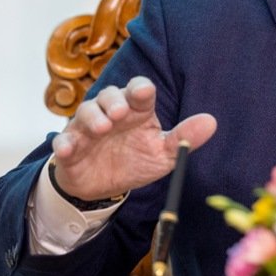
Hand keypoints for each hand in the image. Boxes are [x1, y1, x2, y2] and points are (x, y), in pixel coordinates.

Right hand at [50, 76, 216, 200]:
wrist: (105, 186)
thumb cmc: (137, 160)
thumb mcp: (164, 153)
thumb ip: (185, 138)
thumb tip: (212, 122)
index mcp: (137, 111)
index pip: (138, 90)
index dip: (140, 89)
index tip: (144, 92)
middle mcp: (111, 113)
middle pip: (109, 95)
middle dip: (113, 101)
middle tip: (120, 112)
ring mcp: (88, 129)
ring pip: (86, 113)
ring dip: (92, 117)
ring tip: (102, 128)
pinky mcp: (70, 147)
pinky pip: (63, 141)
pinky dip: (64, 144)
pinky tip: (67, 150)